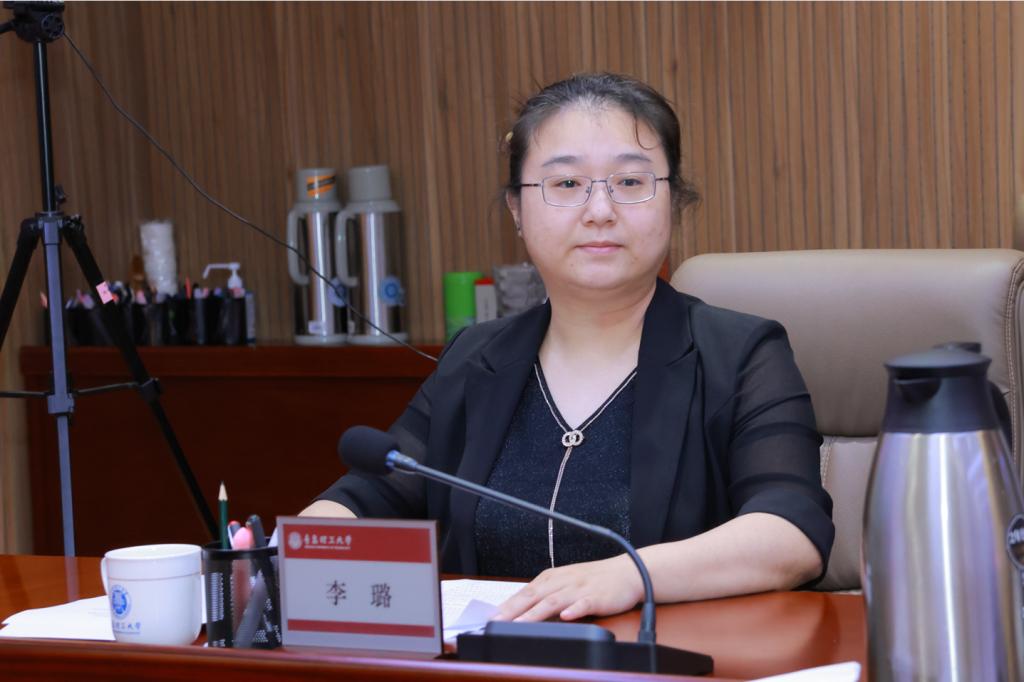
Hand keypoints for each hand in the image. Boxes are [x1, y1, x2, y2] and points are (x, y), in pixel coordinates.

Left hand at [493, 554, 643, 622]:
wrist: (628, 572)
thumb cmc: (594, 580)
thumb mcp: (566, 583)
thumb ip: (545, 596)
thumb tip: (520, 612)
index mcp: (552, 578)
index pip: (524, 592)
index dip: (507, 605)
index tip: (490, 618)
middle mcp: (563, 581)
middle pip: (533, 596)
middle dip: (513, 610)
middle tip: (496, 622)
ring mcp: (579, 589)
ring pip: (553, 601)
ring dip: (535, 613)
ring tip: (520, 623)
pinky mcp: (597, 597)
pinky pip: (584, 603)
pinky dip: (574, 609)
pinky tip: (566, 616)